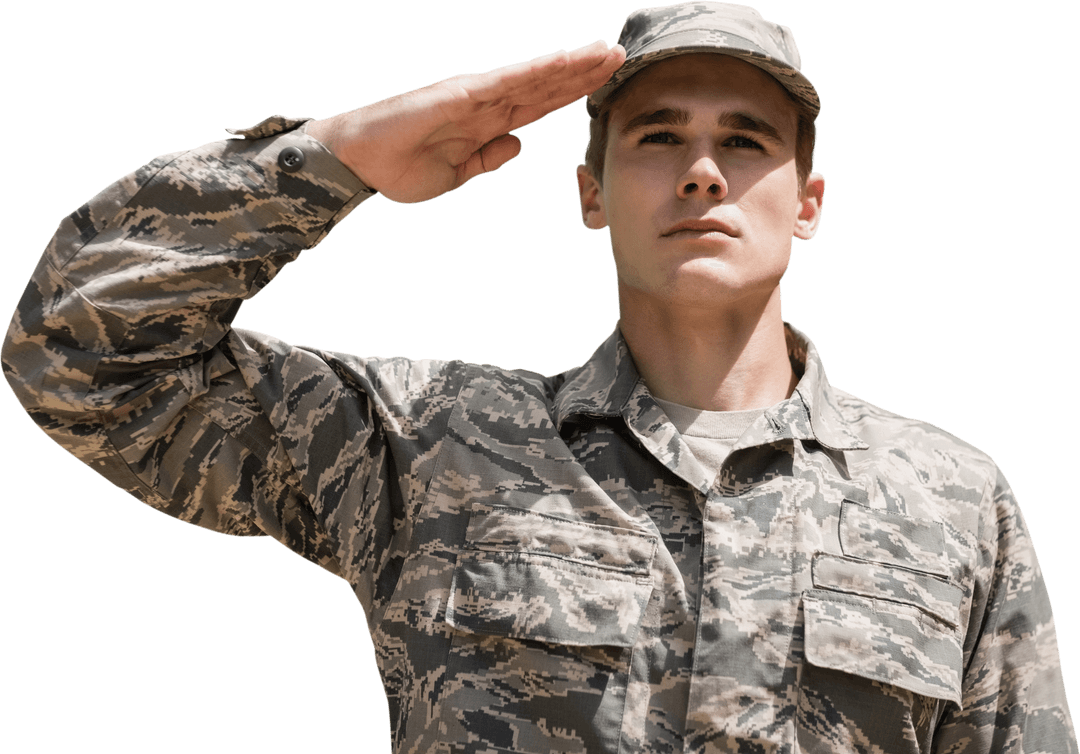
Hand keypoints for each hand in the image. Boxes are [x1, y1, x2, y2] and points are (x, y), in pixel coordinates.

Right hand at [306, 41, 624, 203]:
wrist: (362, 163)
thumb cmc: (400, 166)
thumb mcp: (456, 174)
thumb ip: (488, 159)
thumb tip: (518, 146)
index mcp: (487, 124)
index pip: (540, 105)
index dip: (572, 93)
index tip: (604, 84)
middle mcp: (487, 103)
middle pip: (546, 85)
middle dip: (584, 73)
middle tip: (620, 56)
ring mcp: (476, 95)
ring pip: (534, 76)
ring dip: (571, 65)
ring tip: (605, 53)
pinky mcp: (462, 93)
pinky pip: (508, 80)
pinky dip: (538, 70)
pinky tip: (564, 60)